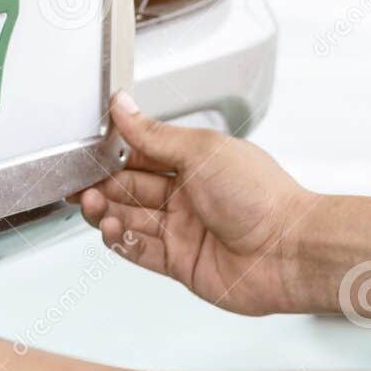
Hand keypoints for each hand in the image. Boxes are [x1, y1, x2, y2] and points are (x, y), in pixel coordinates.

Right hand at [77, 93, 317, 316]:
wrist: (290, 251)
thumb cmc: (261, 196)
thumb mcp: (201, 150)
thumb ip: (154, 133)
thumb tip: (124, 106)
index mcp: (196, 163)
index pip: (143, 154)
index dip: (114, 154)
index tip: (88, 152)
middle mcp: (189, 197)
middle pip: (131, 189)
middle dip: (103, 185)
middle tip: (80, 184)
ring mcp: (184, 231)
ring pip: (131, 219)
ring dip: (107, 212)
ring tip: (93, 205)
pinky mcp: (181, 263)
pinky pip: (140, 252)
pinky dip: (121, 241)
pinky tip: (112, 230)